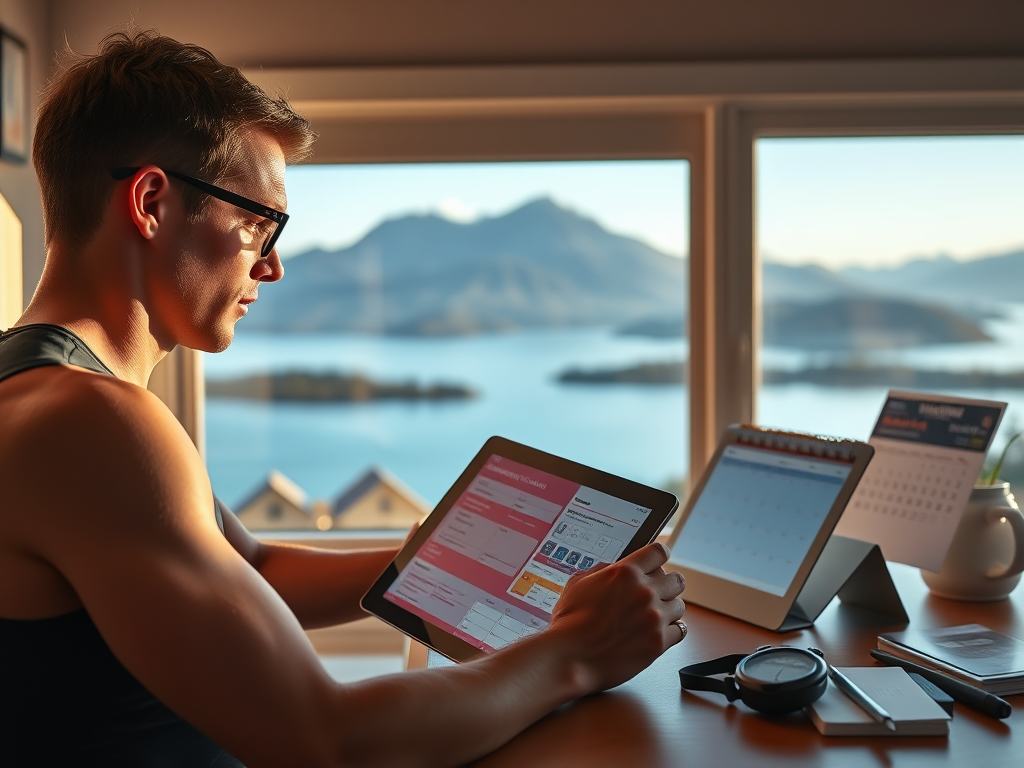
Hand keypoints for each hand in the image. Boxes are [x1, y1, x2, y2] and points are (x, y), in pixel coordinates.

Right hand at [546, 542, 685, 694]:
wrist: (570, 657)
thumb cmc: (569, 623)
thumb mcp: (578, 582)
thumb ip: (601, 570)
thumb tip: (614, 568)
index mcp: (625, 572)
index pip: (659, 552)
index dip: (659, 556)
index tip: (658, 562)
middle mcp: (644, 592)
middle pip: (676, 579)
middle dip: (666, 584)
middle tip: (656, 592)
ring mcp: (654, 618)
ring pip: (680, 605)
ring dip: (668, 609)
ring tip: (653, 615)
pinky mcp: (658, 642)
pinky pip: (680, 630)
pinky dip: (671, 630)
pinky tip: (659, 631)